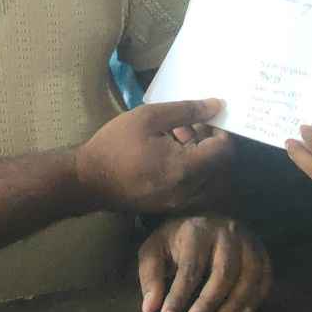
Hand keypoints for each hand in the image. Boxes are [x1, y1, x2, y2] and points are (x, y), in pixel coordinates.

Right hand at [77, 99, 232, 213]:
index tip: (206, 119)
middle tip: (192, 127)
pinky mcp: (171, 206)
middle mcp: (188, 190)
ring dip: (203, 158)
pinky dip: (193, 171)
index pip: (224, 151)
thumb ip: (187, 111)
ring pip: (210, 179)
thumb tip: (217, 105)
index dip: (221, 132)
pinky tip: (170, 154)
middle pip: (221, 167)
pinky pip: (196, 189)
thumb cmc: (115, 145)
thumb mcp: (149, 117)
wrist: (88, 180)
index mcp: (185, 168)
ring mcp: (180, 202)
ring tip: (178, 138)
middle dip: (212, 144)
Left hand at [135, 215, 271, 311]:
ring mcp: (247, 240)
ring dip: (236, 303)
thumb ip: (151, 277)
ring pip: (249, 274)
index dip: (179, 294)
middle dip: (209, 301)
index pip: (190, 267)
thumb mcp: (154, 251)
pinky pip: (265, 275)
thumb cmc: (176, 240)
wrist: (203, 216)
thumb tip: (150, 308)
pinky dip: (257, 296)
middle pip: (224, 271)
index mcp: (197, 230)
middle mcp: (226, 232)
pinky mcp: (260, 250)